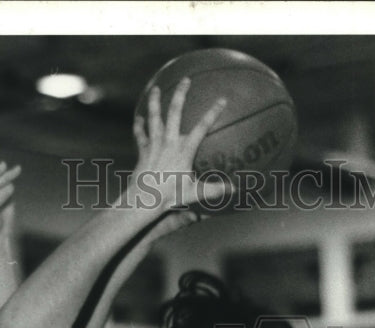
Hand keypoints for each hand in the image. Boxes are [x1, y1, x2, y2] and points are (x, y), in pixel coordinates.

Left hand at [129, 78, 226, 211]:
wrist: (144, 199)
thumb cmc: (170, 197)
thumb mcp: (195, 193)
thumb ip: (215, 189)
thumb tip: (235, 189)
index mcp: (184, 150)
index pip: (202, 127)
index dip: (213, 112)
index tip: (222, 99)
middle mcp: (169, 142)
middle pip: (175, 112)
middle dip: (181, 94)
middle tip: (186, 80)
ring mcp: (154, 144)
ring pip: (154, 117)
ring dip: (155, 101)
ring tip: (157, 88)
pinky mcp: (143, 150)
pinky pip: (141, 134)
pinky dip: (139, 125)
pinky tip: (139, 117)